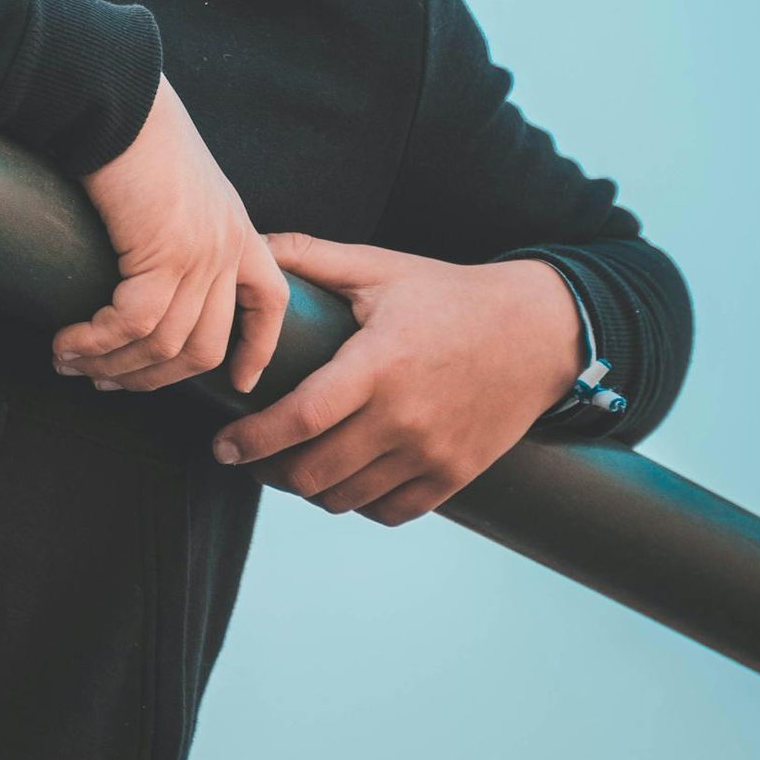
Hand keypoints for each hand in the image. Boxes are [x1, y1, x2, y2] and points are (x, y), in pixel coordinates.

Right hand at [52, 76, 289, 395]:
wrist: (119, 98)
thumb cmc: (134, 129)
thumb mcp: (179, 182)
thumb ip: (178, 222)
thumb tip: (140, 260)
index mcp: (236, 226)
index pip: (270, 300)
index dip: (257, 347)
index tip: (237, 381)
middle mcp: (227, 244)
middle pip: (206, 346)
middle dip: (156, 377)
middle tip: (111, 381)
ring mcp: (201, 253)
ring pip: (165, 344)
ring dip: (113, 365)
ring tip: (73, 364)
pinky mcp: (164, 253)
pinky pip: (133, 324)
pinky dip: (96, 342)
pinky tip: (68, 344)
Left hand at [211, 232, 583, 524]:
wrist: (536, 333)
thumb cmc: (449, 295)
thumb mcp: (382, 268)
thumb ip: (314, 257)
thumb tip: (257, 247)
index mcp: (379, 365)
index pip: (300, 419)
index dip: (252, 440)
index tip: (222, 446)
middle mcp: (404, 418)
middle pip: (314, 473)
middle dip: (267, 471)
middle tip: (247, 456)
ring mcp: (431, 454)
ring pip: (345, 498)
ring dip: (307, 489)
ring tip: (290, 464)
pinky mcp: (453, 477)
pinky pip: (388, 511)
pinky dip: (356, 502)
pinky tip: (343, 478)